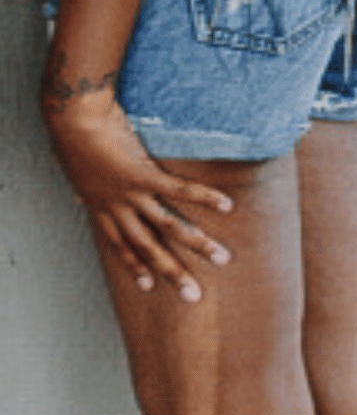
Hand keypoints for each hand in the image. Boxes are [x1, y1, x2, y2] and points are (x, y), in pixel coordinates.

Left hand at [43, 80, 231, 300]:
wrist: (72, 119)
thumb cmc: (73, 135)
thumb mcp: (75, 167)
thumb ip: (84, 185)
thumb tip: (76, 194)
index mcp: (100, 207)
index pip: (120, 245)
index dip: (135, 266)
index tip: (149, 287)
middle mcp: (116, 208)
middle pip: (148, 248)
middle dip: (172, 273)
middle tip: (194, 296)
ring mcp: (130, 195)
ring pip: (168, 226)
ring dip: (197, 243)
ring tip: (222, 257)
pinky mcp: (142, 175)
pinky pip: (178, 191)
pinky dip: (204, 197)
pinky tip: (226, 204)